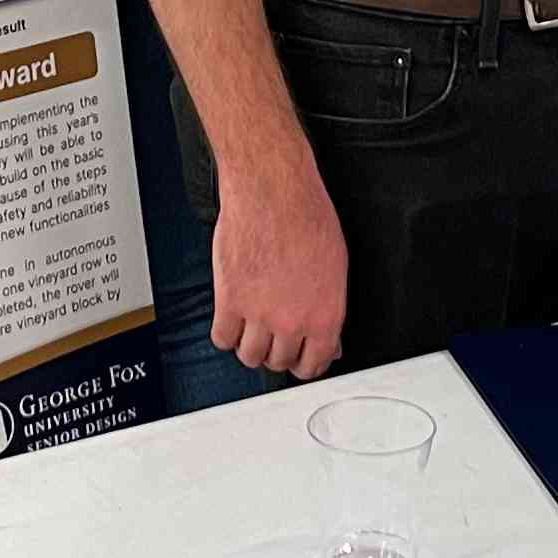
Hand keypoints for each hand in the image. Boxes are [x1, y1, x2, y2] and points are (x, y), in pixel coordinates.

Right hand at [210, 159, 347, 379]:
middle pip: (279, 363)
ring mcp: (259, 314)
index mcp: (325, 315)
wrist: (273, 192)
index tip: (299, 361)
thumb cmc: (307, 218)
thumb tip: (328, 338)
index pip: (315, 364)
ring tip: (251, 329)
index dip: (306, 365)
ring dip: (250, 347)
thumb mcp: (335, 267)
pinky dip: (225, 333)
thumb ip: (329, 309)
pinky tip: (231, 319)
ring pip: (249, 357)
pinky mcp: (230, 300)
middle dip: (277, 353)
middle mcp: (293, 321)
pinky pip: (222, 338)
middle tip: (273, 338)